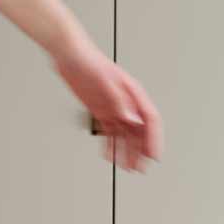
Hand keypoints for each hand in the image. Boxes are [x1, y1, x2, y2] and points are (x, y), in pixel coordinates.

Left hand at [54, 43, 161, 171]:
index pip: (150, 119)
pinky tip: (109, 156)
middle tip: (141, 168)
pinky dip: (110, 145)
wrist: (70, 56)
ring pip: (125, 134)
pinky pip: (109, 132)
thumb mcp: (106, 81)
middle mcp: (126, 102)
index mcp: (133, 93)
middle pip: (139, 131)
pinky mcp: (101, 110)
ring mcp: (114, 107)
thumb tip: (131, 120)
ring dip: (127, 151)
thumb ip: (119, 102)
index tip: (153, 155)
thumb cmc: (89, 62)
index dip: (154, 138)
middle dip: (141, 150)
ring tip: (128, 168)